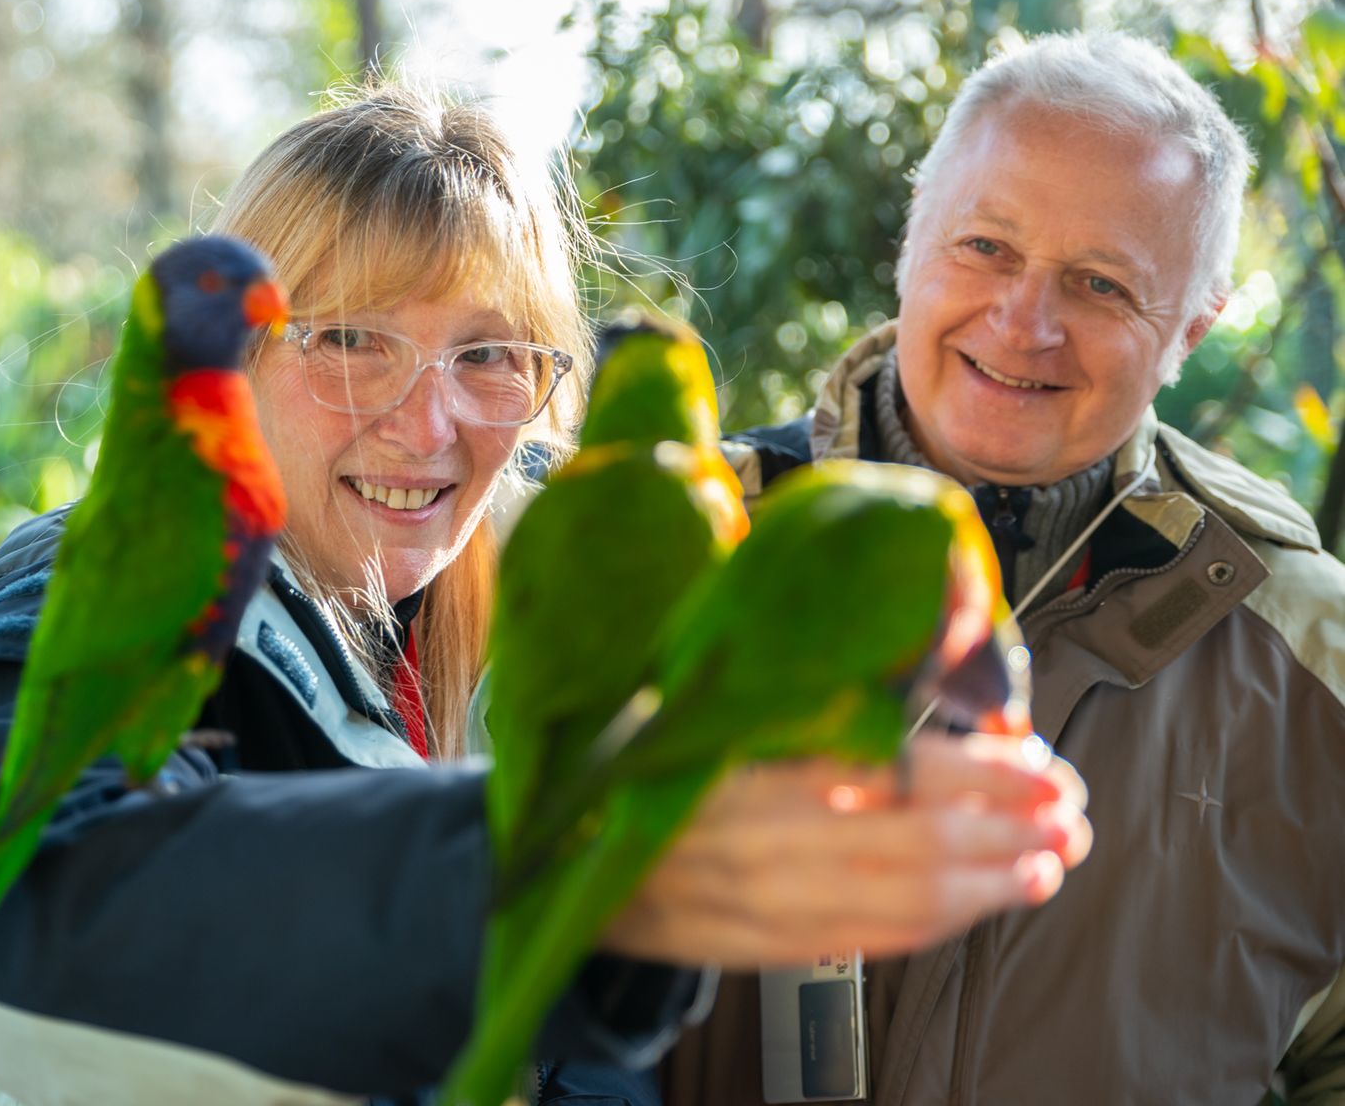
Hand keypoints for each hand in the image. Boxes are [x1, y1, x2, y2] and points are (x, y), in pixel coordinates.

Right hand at [600, 732, 1090, 967]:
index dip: (985, 775)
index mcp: (756, 768)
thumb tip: (905, 688)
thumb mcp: (707, 718)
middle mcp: (770, 842)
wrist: (568, 865)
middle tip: (1070, 811)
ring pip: (914, 902)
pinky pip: (878, 939)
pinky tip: (988, 898)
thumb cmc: (646, 777)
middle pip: (926, 844)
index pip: (898, 772)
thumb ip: (796, 710)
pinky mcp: (773, 948)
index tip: (1040, 763)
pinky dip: (946, 920)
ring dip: (998, 882)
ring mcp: (773, 904)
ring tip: (1050, 860)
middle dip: (1015, 829)